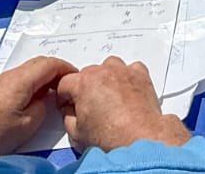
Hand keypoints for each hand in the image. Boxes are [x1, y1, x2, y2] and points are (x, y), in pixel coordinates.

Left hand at [0, 56, 74, 156]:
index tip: (77, 79)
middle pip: (39, 63)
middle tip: (68, 86)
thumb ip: (43, 106)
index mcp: (20, 80)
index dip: (67, 68)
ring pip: (28, 71)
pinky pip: (18, 80)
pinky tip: (33, 101)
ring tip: (52, 95)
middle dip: (56, 71)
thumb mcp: (29, 124)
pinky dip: (31, 84)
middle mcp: (9, 75)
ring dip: (43, 78)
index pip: (50, 63)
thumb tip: (46, 98)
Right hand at [56, 57, 190, 152]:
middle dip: (85, 88)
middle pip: (87, 73)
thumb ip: (68, 117)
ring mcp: (122, 72)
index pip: (65, 82)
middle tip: (90, 106)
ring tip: (109, 96)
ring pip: (109, 66)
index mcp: (83, 84)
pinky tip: (127, 91)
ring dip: (106, 78)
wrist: (140, 139)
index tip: (68, 104)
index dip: (64, 96)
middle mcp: (102, 72)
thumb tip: (70, 112)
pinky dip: (127, 77)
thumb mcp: (76, 134)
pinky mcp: (140, 75)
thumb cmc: (111, 138)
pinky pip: (131, 69)